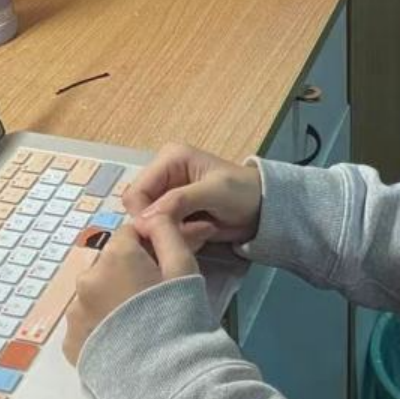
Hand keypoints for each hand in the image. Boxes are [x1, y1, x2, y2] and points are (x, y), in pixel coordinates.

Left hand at [63, 216, 197, 364]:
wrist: (166, 380)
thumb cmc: (179, 319)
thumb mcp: (183, 268)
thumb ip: (167, 232)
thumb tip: (152, 215)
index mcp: (115, 257)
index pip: (129, 235)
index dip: (148, 248)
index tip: (161, 269)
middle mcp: (87, 280)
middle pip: (109, 265)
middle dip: (127, 275)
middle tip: (152, 300)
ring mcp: (75, 314)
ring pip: (95, 294)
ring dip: (111, 301)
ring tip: (137, 326)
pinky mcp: (71, 343)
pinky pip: (86, 324)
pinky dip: (100, 327)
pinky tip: (122, 341)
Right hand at [124, 142, 262, 252]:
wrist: (264, 209)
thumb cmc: (242, 191)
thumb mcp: (214, 191)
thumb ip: (179, 201)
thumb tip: (145, 218)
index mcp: (169, 160)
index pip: (136, 193)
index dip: (144, 216)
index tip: (164, 232)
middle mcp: (163, 176)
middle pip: (141, 212)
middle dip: (165, 226)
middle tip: (195, 232)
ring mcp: (167, 198)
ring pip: (151, 227)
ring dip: (177, 234)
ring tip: (204, 231)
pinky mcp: (175, 216)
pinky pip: (164, 234)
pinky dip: (182, 239)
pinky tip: (204, 234)